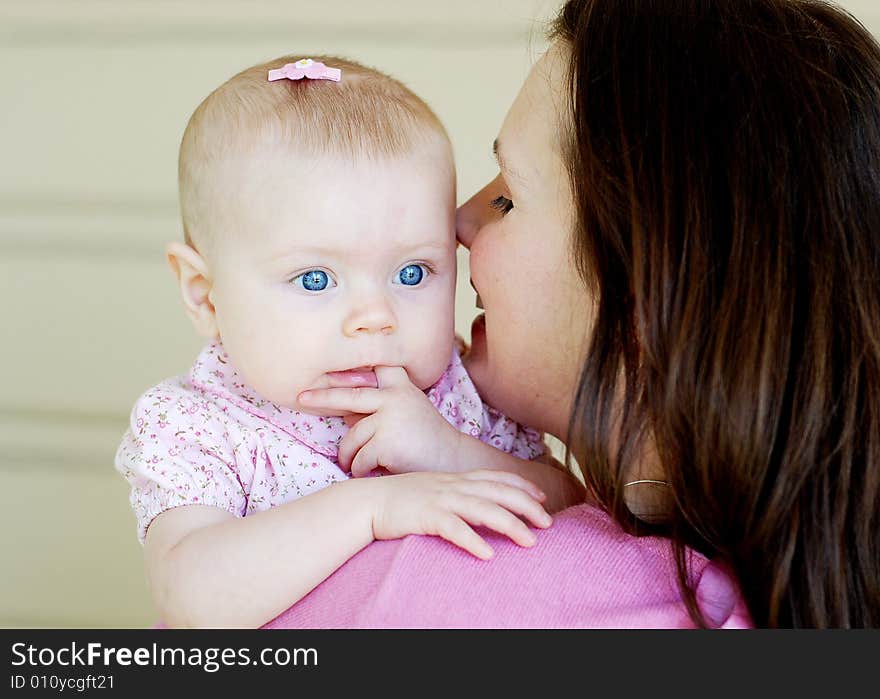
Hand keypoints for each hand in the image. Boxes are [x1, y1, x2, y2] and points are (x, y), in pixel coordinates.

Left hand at [299, 366, 465, 476]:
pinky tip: (371, 472)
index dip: (351, 366)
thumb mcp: (406, 413)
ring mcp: (390, 418)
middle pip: (348, 395)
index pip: (374, 367)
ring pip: (351, 438)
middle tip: (300, 397)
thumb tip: (341, 407)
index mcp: (401, 387)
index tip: (328, 364)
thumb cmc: (426, 441)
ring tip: (354, 463)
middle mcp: (395, 397)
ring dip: (348, 455)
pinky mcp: (386, 443)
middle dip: (321, 396)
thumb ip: (378, 406)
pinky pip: (358, 459)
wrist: (453, 464)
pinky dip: (360, 469)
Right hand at [364, 470, 551, 558]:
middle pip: (498, 493)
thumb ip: (458, 494)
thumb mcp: (435, 490)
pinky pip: (454, 529)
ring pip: (483, 510)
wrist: (368, 501)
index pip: (497, 478)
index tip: (543, 498)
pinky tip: (488, 555)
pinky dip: (472, 541)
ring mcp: (440, 499)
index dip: (522, 487)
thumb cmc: (402, 499)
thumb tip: (480, 506)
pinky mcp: (425, 516)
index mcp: (456, 478)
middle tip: (548, 523)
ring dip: (510, 526)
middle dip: (527, 507)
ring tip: (530, 542)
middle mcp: (453, 486)